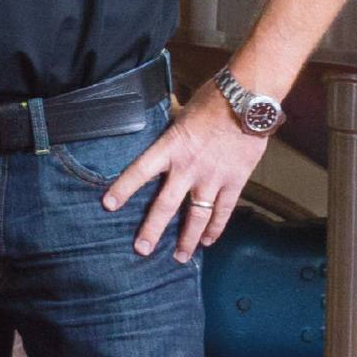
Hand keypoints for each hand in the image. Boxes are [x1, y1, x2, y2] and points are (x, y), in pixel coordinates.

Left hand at [102, 90, 271, 263]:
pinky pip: (223, 211)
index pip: (140, 171)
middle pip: (165, 206)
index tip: (108, 205)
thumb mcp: (182, 110)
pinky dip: (216, 228)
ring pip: (196, 216)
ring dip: (187, 239)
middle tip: (142, 250)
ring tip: (180, 258)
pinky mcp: (234, 182)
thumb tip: (157, 111)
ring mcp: (212, 178)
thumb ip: (170, 121)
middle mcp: (188, 168)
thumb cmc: (212, 99)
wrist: (248, 100)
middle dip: (152, 230)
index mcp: (171, 147)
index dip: (123, 188)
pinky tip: (208, 241)